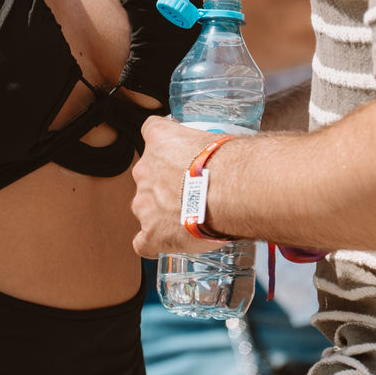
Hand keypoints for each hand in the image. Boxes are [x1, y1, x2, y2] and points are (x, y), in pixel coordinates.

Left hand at [130, 114, 222, 257]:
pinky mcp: (153, 233)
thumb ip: (208, 146)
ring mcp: (145, 203)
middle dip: (166, 184)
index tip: (176, 153)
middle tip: (191, 193)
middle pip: (148, 176)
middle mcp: (146, 170)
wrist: (231, 192)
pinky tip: (167, 243)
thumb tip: (224, 156)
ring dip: (162, 213)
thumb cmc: (230, 164)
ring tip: (188, 219)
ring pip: (146, 208)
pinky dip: (154, 243)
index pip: (152, 131)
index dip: (164, 145)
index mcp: (159, 139)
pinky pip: (144, 242)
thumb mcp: (217, 140)